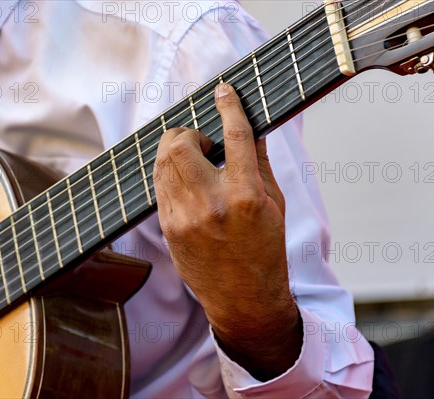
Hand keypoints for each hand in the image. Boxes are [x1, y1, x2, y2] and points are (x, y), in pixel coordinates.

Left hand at [153, 83, 300, 380]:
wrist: (243, 300)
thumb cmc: (265, 251)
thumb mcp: (274, 204)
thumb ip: (259, 162)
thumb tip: (251, 127)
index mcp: (245, 196)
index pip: (235, 136)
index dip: (229, 106)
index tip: (224, 90)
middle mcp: (210, 204)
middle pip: (180, 143)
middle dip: (189, 131)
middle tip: (205, 142)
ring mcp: (183, 217)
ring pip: (163, 161)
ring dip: (176, 148)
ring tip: (195, 159)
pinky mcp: (167, 228)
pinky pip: (159, 185)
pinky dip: (169, 172)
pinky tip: (186, 180)